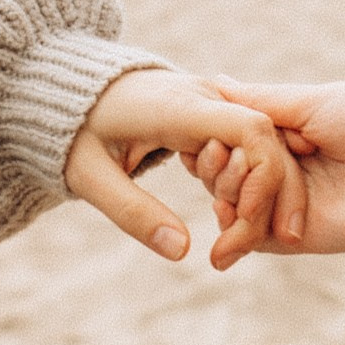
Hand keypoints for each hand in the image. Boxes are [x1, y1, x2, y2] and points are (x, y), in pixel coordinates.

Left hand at [68, 69, 306, 270]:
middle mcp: (206, 96)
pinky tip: (239, 219)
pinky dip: (252, 183)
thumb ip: (134, 212)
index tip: (250, 220)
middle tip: (258, 248)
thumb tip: (183, 252)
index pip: (249, 130)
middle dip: (275, 195)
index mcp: (179, 107)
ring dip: (266, 193)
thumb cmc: (74, 132)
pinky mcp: (214, 113)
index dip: (265, 176)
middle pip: (267, 141)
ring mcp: (214, 101)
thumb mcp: (91, 177)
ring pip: (265, 145)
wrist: (70, 92)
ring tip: (245, 242)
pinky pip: (249, 147)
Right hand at [201, 77, 344, 253]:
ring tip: (227, 182)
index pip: (234, 145)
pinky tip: (225, 212)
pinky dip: (234, 229)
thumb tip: (217, 84)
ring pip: (234, 206)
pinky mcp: (294, 238)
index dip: (214, 142)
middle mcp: (284, 174)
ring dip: (224, 193)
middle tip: (218, 155)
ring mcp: (287, 207)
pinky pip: (252, 238)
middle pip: (227, 177)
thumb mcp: (310, 102)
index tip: (208, 137)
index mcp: (288, 140)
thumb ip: (260, 101)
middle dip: (217, 168)